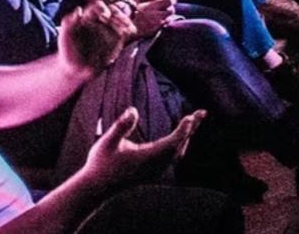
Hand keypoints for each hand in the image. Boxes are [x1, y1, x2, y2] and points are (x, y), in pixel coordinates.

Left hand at [59, 0, 131, 73]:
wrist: (76, 70)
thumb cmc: (67, 52)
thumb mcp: (64, 37)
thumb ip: (68, 22)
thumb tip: (79, 9)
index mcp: (88, 17)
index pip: (98, 6)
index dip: (102, 8)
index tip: (104, 17)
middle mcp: (100, 21)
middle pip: (112, 10)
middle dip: (117, 14)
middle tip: (121, 21)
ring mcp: (109, 30)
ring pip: (120, 20)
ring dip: (125, 20)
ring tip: (128, 27)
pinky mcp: (116, 40)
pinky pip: (125, 32)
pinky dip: (129, 29)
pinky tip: (131, 31)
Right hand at [83, 107, 205, 191]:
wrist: (96, 188)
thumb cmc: (101, 163)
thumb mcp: (107, 142)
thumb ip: (121, 126)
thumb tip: (133, 110)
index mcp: (146, 159)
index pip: (171, 144)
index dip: (183, 131)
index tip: (191, 117)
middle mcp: (154, 167)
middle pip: (179, 147)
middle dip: (191, 129)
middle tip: (201, 113)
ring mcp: (154, 171)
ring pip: (177, 153)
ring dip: (186, 136)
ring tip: (194, 120)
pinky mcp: (152, 172)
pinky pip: (171, 157)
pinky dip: (178, 144)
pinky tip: (179, 136)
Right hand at [129, 0, 175, 35]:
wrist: (133, 29)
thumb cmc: (133, 16)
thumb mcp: (136, 5)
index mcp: (152, 5)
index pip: (168, 1)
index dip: (171, 0)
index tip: (170, 0)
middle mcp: (157, 13)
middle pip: (171, 10)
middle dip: (170, 9)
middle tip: (167, 8)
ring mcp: (158, 21)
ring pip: (170, 17)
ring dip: (168, 16)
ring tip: (164, 16)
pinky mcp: (158, 28)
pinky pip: (166, 24)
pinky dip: (165, 22)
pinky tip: (161, 22)